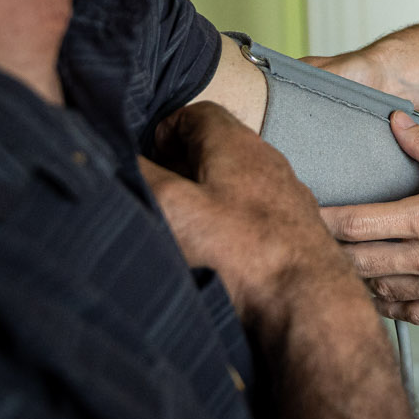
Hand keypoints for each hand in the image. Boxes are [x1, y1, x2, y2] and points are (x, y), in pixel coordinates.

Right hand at [140, 101, 373, 343]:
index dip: (162, 132)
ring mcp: (286, 201)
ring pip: (233, 188)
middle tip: (155, 200)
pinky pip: (252, 222)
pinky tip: (216, 262)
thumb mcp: (172, 206)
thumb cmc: (242, 252)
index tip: (144, 162)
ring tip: (180, 236)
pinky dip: (228, 233)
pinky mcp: (294, 237)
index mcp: (238, 144)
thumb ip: (140, 172)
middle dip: (179, 171)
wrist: (308, 306)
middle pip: (214, 151)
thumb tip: (110, 148)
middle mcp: (269, 164)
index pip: (196, 113)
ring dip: (203, 205)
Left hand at [323, 112, 418, 322]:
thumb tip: (397, 122)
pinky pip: (409, 313)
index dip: (322, 219)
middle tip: (309, 240)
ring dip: (354, 279)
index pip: (357, 224)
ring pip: (378, 291)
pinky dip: (386, 303)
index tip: (304, 212)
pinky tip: (377, 290)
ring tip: (338, 264)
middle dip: (329, 252)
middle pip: (357, 262)